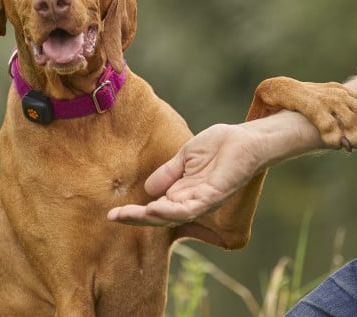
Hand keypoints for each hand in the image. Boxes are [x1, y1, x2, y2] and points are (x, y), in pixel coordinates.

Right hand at [107, 123, 264, 226]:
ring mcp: (203, 200)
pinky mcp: (214, 195)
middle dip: (137, 218)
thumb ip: (168, 173)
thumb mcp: (185, 158)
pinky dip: (174, 210)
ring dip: (152, 217)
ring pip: (174, 216)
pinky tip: (157, 208)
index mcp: (182, 192)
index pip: (155, 208)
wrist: (245, 139)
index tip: (112, 214)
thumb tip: (148, 190)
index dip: (135, 212)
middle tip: (114, 217)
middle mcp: (191, 201)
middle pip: (160, 216)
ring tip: (131, 215)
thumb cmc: (219, 146)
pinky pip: (191, 207)